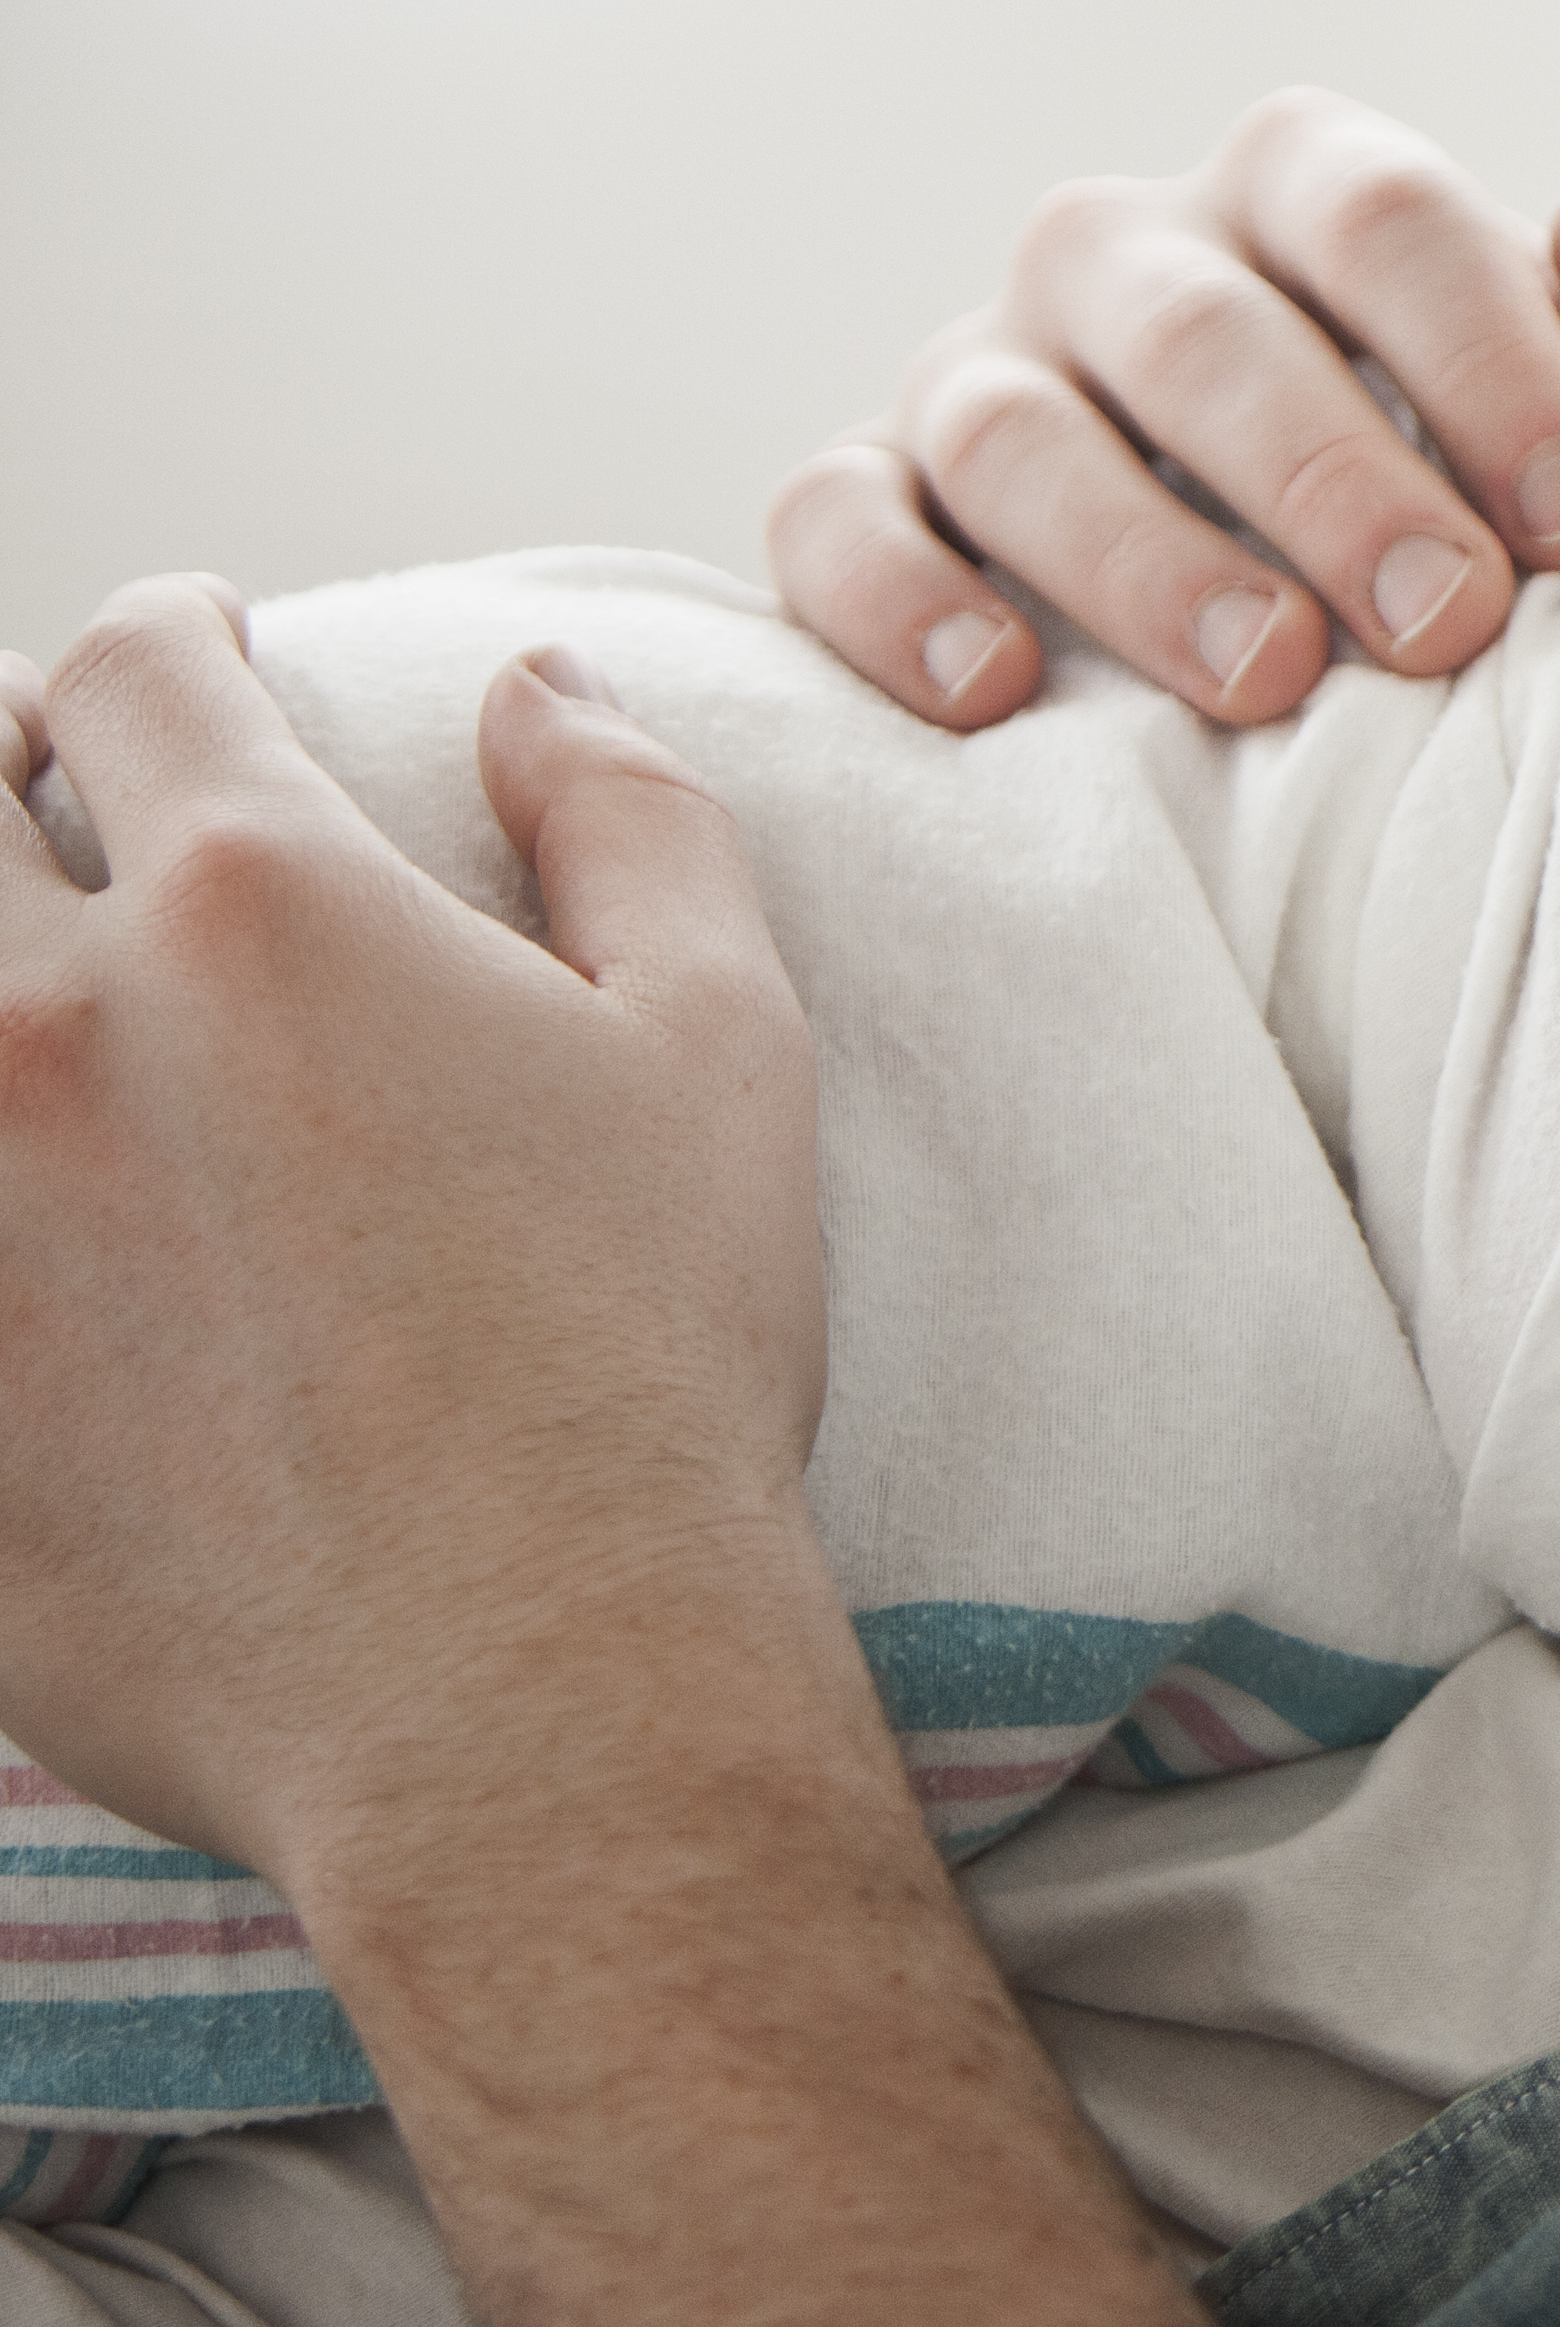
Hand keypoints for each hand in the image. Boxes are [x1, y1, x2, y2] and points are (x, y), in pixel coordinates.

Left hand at [0, 581, 822, 1877]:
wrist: (528, 1695)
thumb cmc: (650, 1368)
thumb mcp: (720, 1052)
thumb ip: (631, 822)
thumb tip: (539, 688)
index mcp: (264, 902)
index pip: (141, 666)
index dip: (177, 630)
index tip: (205, 652)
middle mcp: (48, 1018)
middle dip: (4, 759)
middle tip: (64, 796)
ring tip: (28, 996)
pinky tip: (28, 1210)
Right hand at [768, 86, 1559, 727]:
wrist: (1324, 575)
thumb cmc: (1475, 461)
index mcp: (1304, 188)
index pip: (1383, 218)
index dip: (1486, 358)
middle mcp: (1126, 254)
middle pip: (1206, 332)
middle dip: (1331, 480)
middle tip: (1446, 621)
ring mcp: (982, 368)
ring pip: (1017, 429)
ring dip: (1143, 559)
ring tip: (1269, 681)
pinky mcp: (870, 491)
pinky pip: (834, 521)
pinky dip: (896, 601)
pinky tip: (996, 695)